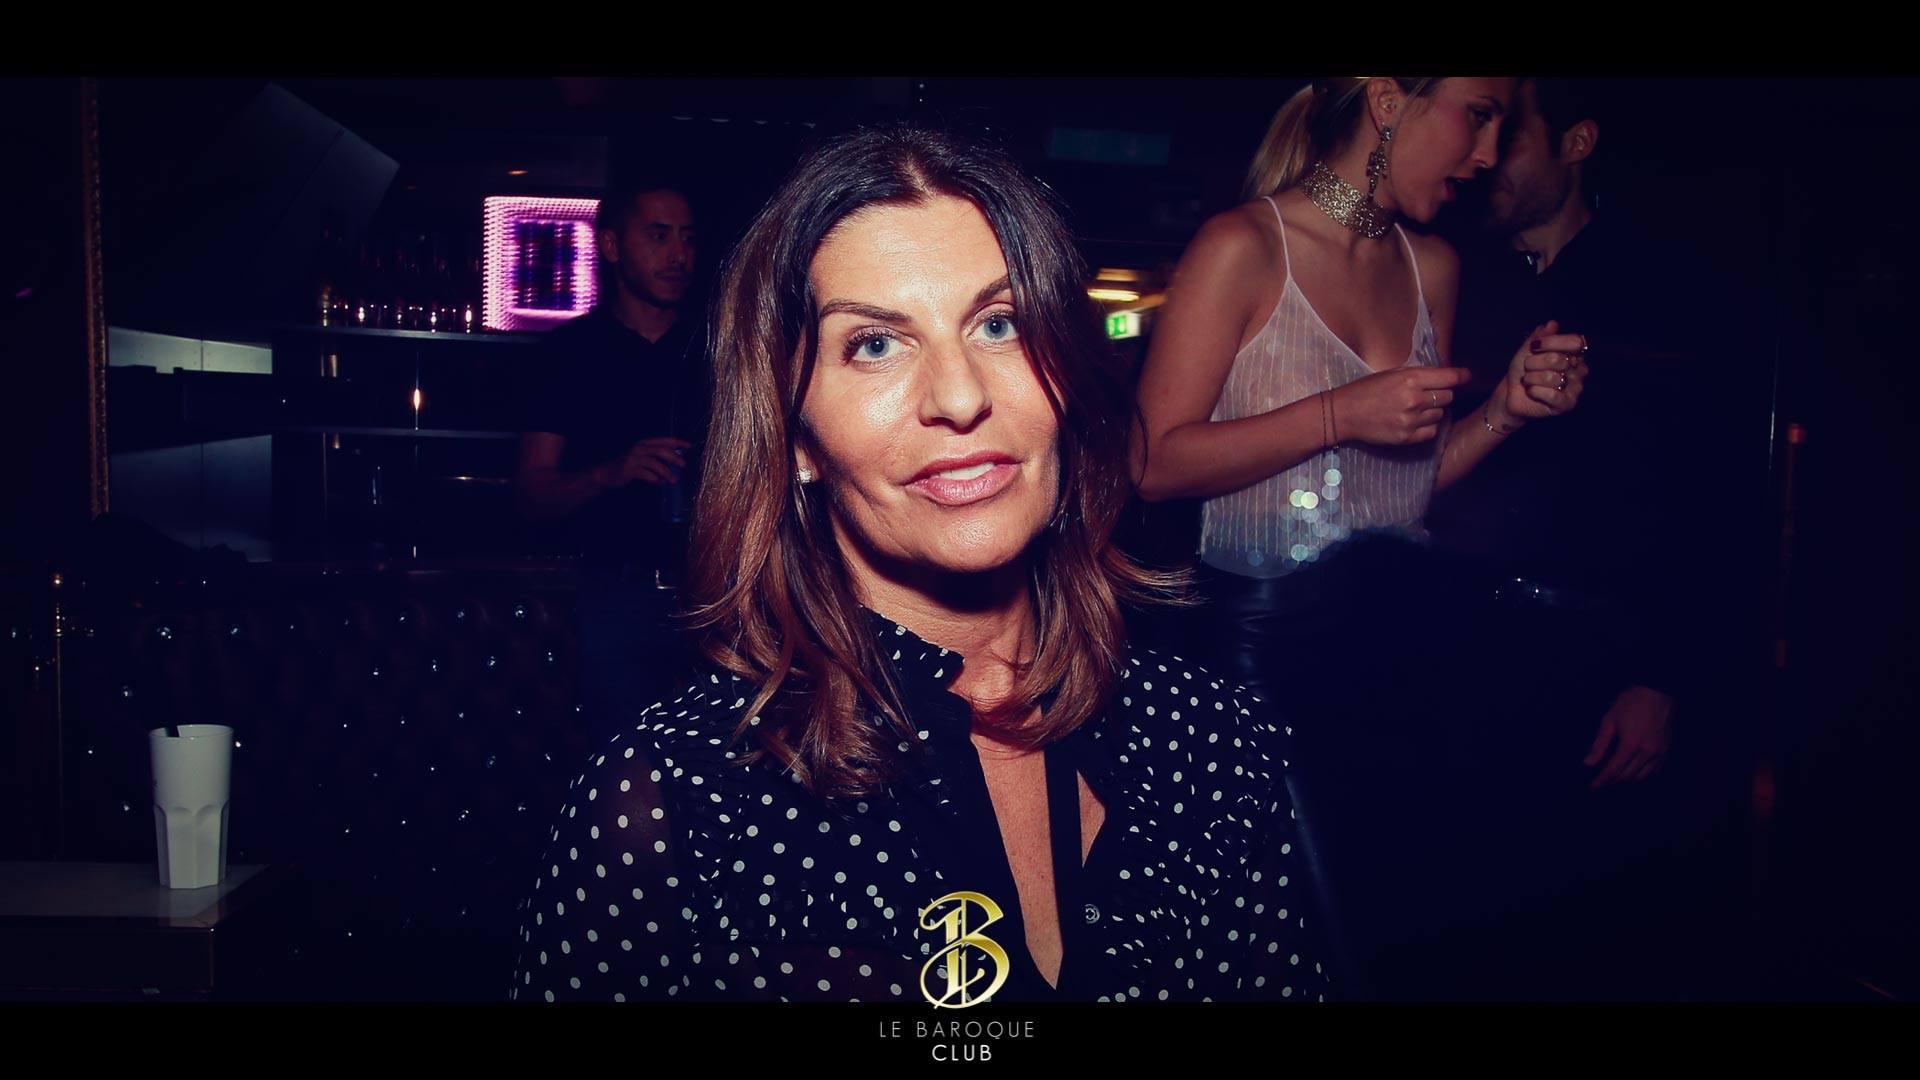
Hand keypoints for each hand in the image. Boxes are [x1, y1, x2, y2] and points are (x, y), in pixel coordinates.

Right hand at [596, 437, 691, 488]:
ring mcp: (633, 458)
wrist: (606, 473)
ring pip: (654, 463)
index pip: (664, 440)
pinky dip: (654, 479)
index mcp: (644, 443)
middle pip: (661, 450)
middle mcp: (639, 448)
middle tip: (683, 465)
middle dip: (674, 457)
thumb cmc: (629, 466)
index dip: (678, 443)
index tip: (689, 446)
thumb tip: (677, 460)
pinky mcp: (629, 469)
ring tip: (674, 481)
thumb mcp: (643, 457)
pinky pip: (646, 474)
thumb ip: (657, 457)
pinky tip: (658, 483)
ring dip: (666, 472)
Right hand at [1327, 365, 1473, 446]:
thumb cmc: (1366, 390)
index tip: (1468, 376)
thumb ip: (1418, 375)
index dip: (1462, 376)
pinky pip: (1431, 431)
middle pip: (1448, 396)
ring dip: (1432, 411)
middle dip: (1441, 394)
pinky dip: (1426, 426)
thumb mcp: (1392, 374)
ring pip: (1440, 414)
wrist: (1344, 414)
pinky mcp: (1407, 437)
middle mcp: (1414, 400)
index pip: (1449, 377)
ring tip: (1413, 408)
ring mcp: (1411, 420)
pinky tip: (1412, 421)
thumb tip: (1444, 376)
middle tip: (1426, 394)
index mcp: (1410, 379)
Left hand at [1492, 319, 1588, 427]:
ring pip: (1551, 377)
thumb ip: (1540, 336)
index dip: (1552, 342)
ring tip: (1529, 381)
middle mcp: (1580, 370)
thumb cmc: (1523, 370)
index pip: (1575, 342)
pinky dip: (1535, 391)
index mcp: (1574, 353)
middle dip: (1534, 363)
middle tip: (1528, 368)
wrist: (1512, 393)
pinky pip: (1552, 395)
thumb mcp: (1527, 349)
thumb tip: (1552, 324)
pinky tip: (1532, 391)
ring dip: (1532, 378)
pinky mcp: (1567, 404)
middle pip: (1558, 359)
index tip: (1534, 346)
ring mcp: (1575, 388)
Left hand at [1584, 685, 1673, 789]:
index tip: (1592, 787)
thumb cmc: (1630, 702)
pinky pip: (1654, 770)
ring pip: (1641, 776)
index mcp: (1631, 744)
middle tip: (1601, 782)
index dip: (1601, 780)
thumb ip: (1599, 744)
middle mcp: (1647, 751)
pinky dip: (1642, 774)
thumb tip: (1588, 763)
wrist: (1658, 691)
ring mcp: (1659, 752)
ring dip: (1626, 779)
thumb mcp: (1609, 720)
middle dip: (1612, 781)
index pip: (1613, 770)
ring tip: (1615, 778)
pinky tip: (1633, 772)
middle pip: (1626, 775)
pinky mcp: (1667, 749)